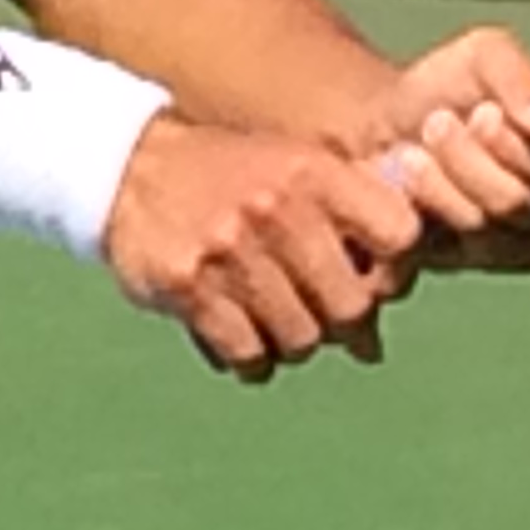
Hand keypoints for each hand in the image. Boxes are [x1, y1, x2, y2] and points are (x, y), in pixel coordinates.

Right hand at [101, 116, 425, 379]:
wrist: (129, 167)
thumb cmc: (230, 179)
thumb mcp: (295, 172)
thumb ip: (350, 234)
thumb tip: (374, 345)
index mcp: (313, 170)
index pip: (400, 234)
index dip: (394, 268)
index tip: (369, 276)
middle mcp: (277, 206)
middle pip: (352, 305)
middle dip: (342, 323)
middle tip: (318, 314)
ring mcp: (231, 248)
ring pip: (302, 339)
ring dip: (294, 343)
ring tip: (272, 321)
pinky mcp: (188, 285)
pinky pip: (248, 354)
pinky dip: (252, 361)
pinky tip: (241, 339)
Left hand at [349, 26, 529, 269]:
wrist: (377, 128)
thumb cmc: (449, 88)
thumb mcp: (482, 57)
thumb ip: (520, 76)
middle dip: (520, 148)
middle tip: (477, 116)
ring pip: (521, 209)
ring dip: (467, 164)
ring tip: (433, 130)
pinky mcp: (493, 258)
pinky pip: (478, 234)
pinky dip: (439, 194)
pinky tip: (413, 168)